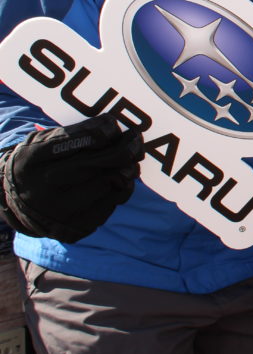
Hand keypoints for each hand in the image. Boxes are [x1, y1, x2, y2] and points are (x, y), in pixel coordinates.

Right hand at [0, 114, 144, 242]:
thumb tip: (118, 132)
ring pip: (114, 182)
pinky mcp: (76, 228)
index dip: (106, 129)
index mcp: (34, 158)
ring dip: (128, 169)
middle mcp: (45, 187)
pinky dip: (121, 188)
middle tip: (135, 140)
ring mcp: (60, 212)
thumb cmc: (39, 163)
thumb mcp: (45, 140)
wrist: (15, 202)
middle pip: (104, 162)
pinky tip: (115, 181)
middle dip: (127, 148)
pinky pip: (114, 203)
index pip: (84, 139)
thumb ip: (79, 134)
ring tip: (128, 161)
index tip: (113, 125)